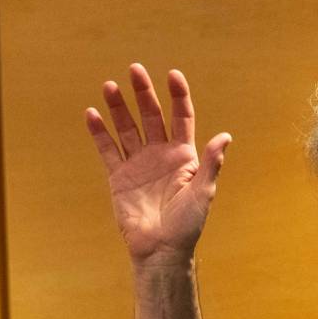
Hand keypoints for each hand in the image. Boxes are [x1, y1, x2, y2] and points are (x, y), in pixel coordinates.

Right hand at [84, 64, 230, 266]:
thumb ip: (210, 164)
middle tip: (134, 70)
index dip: (178, 96)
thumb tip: (225, 137)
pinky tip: (92, 114)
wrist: (162, 249)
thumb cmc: (187, 224)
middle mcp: (160, 154)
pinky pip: (108, 149)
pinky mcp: (119, 176)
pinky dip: (99, 132)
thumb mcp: (203, 192)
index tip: (172, 75)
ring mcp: (138, 164)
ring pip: (127, 128)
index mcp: (183, 156)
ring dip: (119, 108)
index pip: (181, 118)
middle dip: (143, 93)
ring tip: (110, 86)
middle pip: (151, 116)